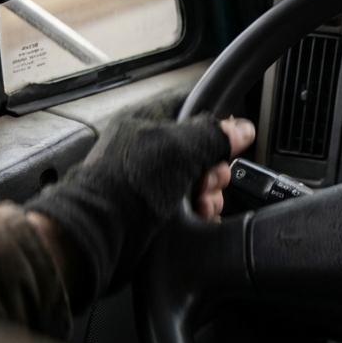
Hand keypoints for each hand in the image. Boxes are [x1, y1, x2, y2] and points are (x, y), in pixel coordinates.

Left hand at [27, 105, 256, 307]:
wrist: (100, 234)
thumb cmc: (129, 185)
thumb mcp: (181, 149)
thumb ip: (215, 135)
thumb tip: (242, 129)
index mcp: (147, 120)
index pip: (191, 108)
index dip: (215, 123)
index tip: (230, 139)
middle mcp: (148, 148)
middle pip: (200, 148)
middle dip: (214, 167)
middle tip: (210, 180)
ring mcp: (149, 179)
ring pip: (196, 179)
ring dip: (210, 193)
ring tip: (204, 204)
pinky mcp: (152, 207)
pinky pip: (187, 204)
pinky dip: (199, 211)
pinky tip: (201, 216)